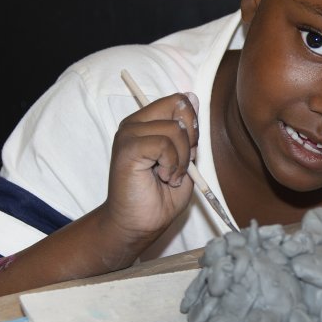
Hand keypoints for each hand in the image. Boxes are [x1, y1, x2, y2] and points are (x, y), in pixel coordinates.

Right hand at [101, 92, 199, 253]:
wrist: (139, 224)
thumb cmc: (160, 196)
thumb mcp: (184, 159)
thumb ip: (188, 132)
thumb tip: (193, 98)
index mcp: (147, 122)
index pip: (179, 100)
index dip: (193, 125)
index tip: (187, 151)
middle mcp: (135, 123)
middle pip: (179, 106)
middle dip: (190, 139)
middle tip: (180, 164)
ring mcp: (129, 134)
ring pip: (175, 129)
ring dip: (182, 159)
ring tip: (170, 176)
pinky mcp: (128, 148)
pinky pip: (164, 144)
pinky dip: (173, 165)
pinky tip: (164, 178)